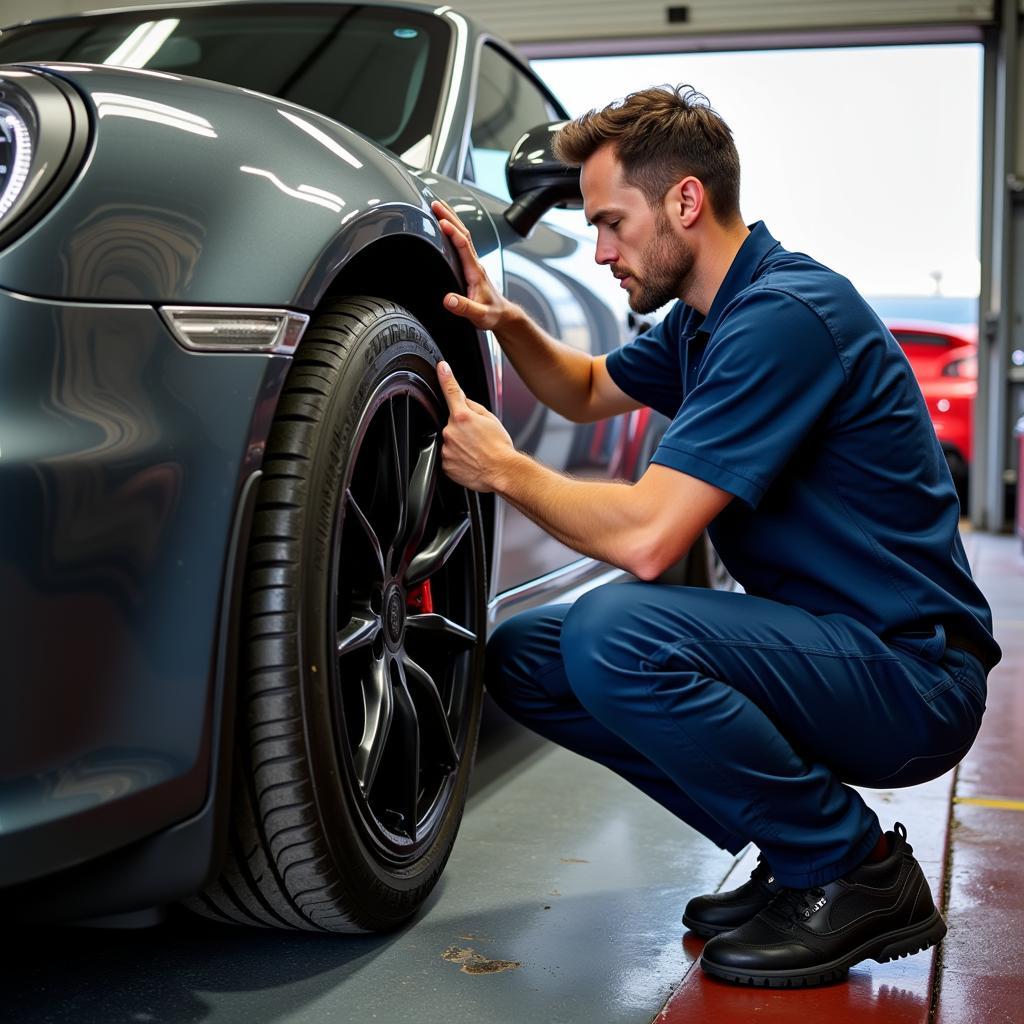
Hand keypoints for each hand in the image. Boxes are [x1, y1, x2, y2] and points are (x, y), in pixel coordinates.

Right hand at [431, 199, 510, 329]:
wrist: (502, 315)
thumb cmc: (492, 315)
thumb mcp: (479, 315)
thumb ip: (464, 307)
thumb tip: (448, 300)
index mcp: (475, 271)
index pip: (464, 246)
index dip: (453, 233)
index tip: (441, 222)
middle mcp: (475, 263)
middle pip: (463, 233)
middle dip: (449, 217)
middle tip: (434, 203)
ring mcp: (473, 263)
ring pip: (463, 235)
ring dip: (451, 219)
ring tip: (438, 206)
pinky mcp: (471, 265)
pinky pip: (461, 242)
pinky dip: (453, 230)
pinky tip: (446, 226)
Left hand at [437, 361, 515, 492]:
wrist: (502, 471)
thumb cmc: (500, 447)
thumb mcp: (491, 419)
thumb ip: (473, 407)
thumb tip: (463, 401)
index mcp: (462, 416)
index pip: (451, 391)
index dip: (445, 376)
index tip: (441, 367)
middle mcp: (451, 431)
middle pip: (452, 422)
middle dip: (462, 427)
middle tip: (477, 438)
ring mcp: (446, 448)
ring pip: (450, 440)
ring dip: (460, 443)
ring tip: (475, 451)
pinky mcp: (445, 464)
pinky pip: (449, 457)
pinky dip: (458, 457)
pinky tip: (470, 460)